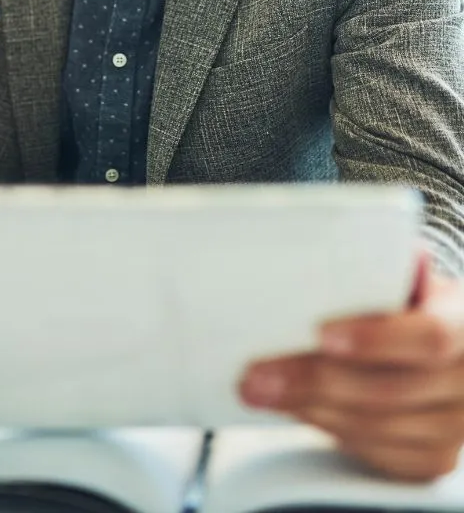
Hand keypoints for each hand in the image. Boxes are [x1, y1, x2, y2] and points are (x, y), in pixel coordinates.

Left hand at [238, 255, 463, 480]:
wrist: (447, 346)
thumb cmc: (417, 301)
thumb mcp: (409, 275)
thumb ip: (387, 266)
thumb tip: (353, 244)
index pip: (429, 337)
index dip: (375, 338)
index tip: (321, 333)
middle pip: (388, 391)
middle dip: (315, 381)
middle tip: (259, 373)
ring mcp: (454, 429)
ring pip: (373, 427)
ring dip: (309, 408)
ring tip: (262, 389)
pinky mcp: (432, 459)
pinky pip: (372, 451)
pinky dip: (326, 427)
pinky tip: (294, 406)